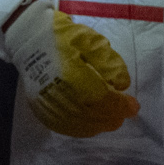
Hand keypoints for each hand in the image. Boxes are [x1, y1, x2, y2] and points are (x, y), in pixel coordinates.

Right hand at [5, 6, 138, 137]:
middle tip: (124, 113)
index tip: (134, 106)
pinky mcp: (38, 106)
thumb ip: (108, 62)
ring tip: (111, 120)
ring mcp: (45, 102)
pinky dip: (79, 128)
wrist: (29, 36)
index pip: (101, 99)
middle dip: (111, 117)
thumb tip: (122, 85)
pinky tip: (90, 124)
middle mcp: (57, 92)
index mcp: (71, 74)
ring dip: (97, 125)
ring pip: (76, 123)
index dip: (120, 106)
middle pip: (90, 115)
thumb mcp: (91, 40)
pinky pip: (61, 125)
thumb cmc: (64, 35)